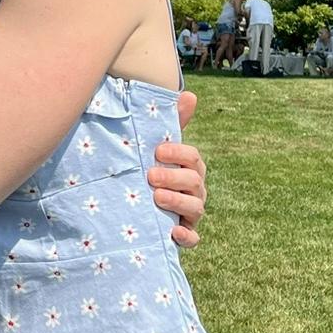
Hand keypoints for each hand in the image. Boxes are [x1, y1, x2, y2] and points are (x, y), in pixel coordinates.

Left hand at [151, 90, 206, 248]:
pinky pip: (192, 238)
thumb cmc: (151, 173)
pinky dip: (186, 236)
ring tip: (157, 198)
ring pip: (195, 208)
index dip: (178, 153)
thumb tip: (189, 94)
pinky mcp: (183, 234)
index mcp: (190, 168)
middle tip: (150, 175)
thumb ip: (172, 125)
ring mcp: (190, 213)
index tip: (158, 151)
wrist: (137, 211)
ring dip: (178, 202)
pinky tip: (173, 232)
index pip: (192, 157)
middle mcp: (195, 190)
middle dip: (174, 177)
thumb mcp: (158, 150)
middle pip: (194, 182)